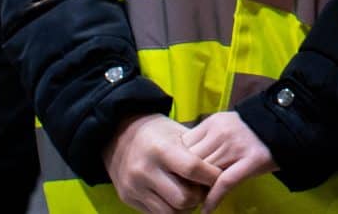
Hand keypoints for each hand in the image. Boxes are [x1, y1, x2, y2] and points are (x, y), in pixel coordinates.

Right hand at [103, 113, 218, 213]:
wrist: (117, 135)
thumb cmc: (155, 132)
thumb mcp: (176, 132)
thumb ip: (196, 151)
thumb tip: (220, 170)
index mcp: (161, 149)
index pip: (193, 169)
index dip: (211, 176)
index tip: (219, 176)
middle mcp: (145, 170)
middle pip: (183, 197)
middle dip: (199, 196)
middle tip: (204, 189)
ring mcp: (134, 187)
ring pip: (171, 212)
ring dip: (186, 208)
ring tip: (191, 195)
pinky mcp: (128, 198)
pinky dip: (170, 210)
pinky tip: (175, 199)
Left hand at [184, 112, 273, 208]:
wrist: (285, 124)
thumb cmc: (252, 129)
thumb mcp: (226, 125)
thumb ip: (207, 138)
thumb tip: (183, 159)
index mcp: (213, 122)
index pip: (184, 145)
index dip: (179, 163)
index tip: (177, 176)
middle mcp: (222, 132)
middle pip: (192, 160)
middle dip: (187, 178)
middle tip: (186, 192)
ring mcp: (236, 146)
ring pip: (206, 172)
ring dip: (199, 189)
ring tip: (195, 200)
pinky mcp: (251, 160)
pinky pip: (225, 182)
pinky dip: (213, 198)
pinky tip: (207, 209)